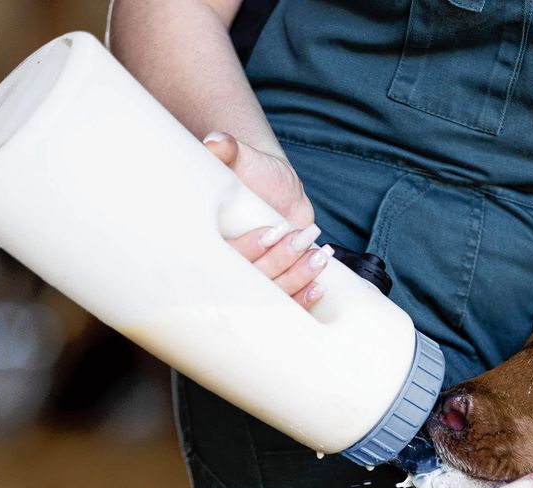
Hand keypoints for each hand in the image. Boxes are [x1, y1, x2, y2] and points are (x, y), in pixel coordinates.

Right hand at [205, 131, 325, 307]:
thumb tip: (216, 143)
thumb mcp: (239, 156)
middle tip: (300, 240)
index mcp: (213, 239)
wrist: (272, 182)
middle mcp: (232, 265)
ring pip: (274, 291)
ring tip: (319, 258)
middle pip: (253, 279)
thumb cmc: (251, 169)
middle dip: (280, 263)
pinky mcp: (276, 282)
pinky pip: (286, 300)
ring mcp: (256, 277)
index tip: (273, 231)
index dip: (250, 248)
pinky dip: (304, 297)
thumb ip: (226, 150)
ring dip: (298, 277)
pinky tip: (320, 287)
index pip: (226, 257)